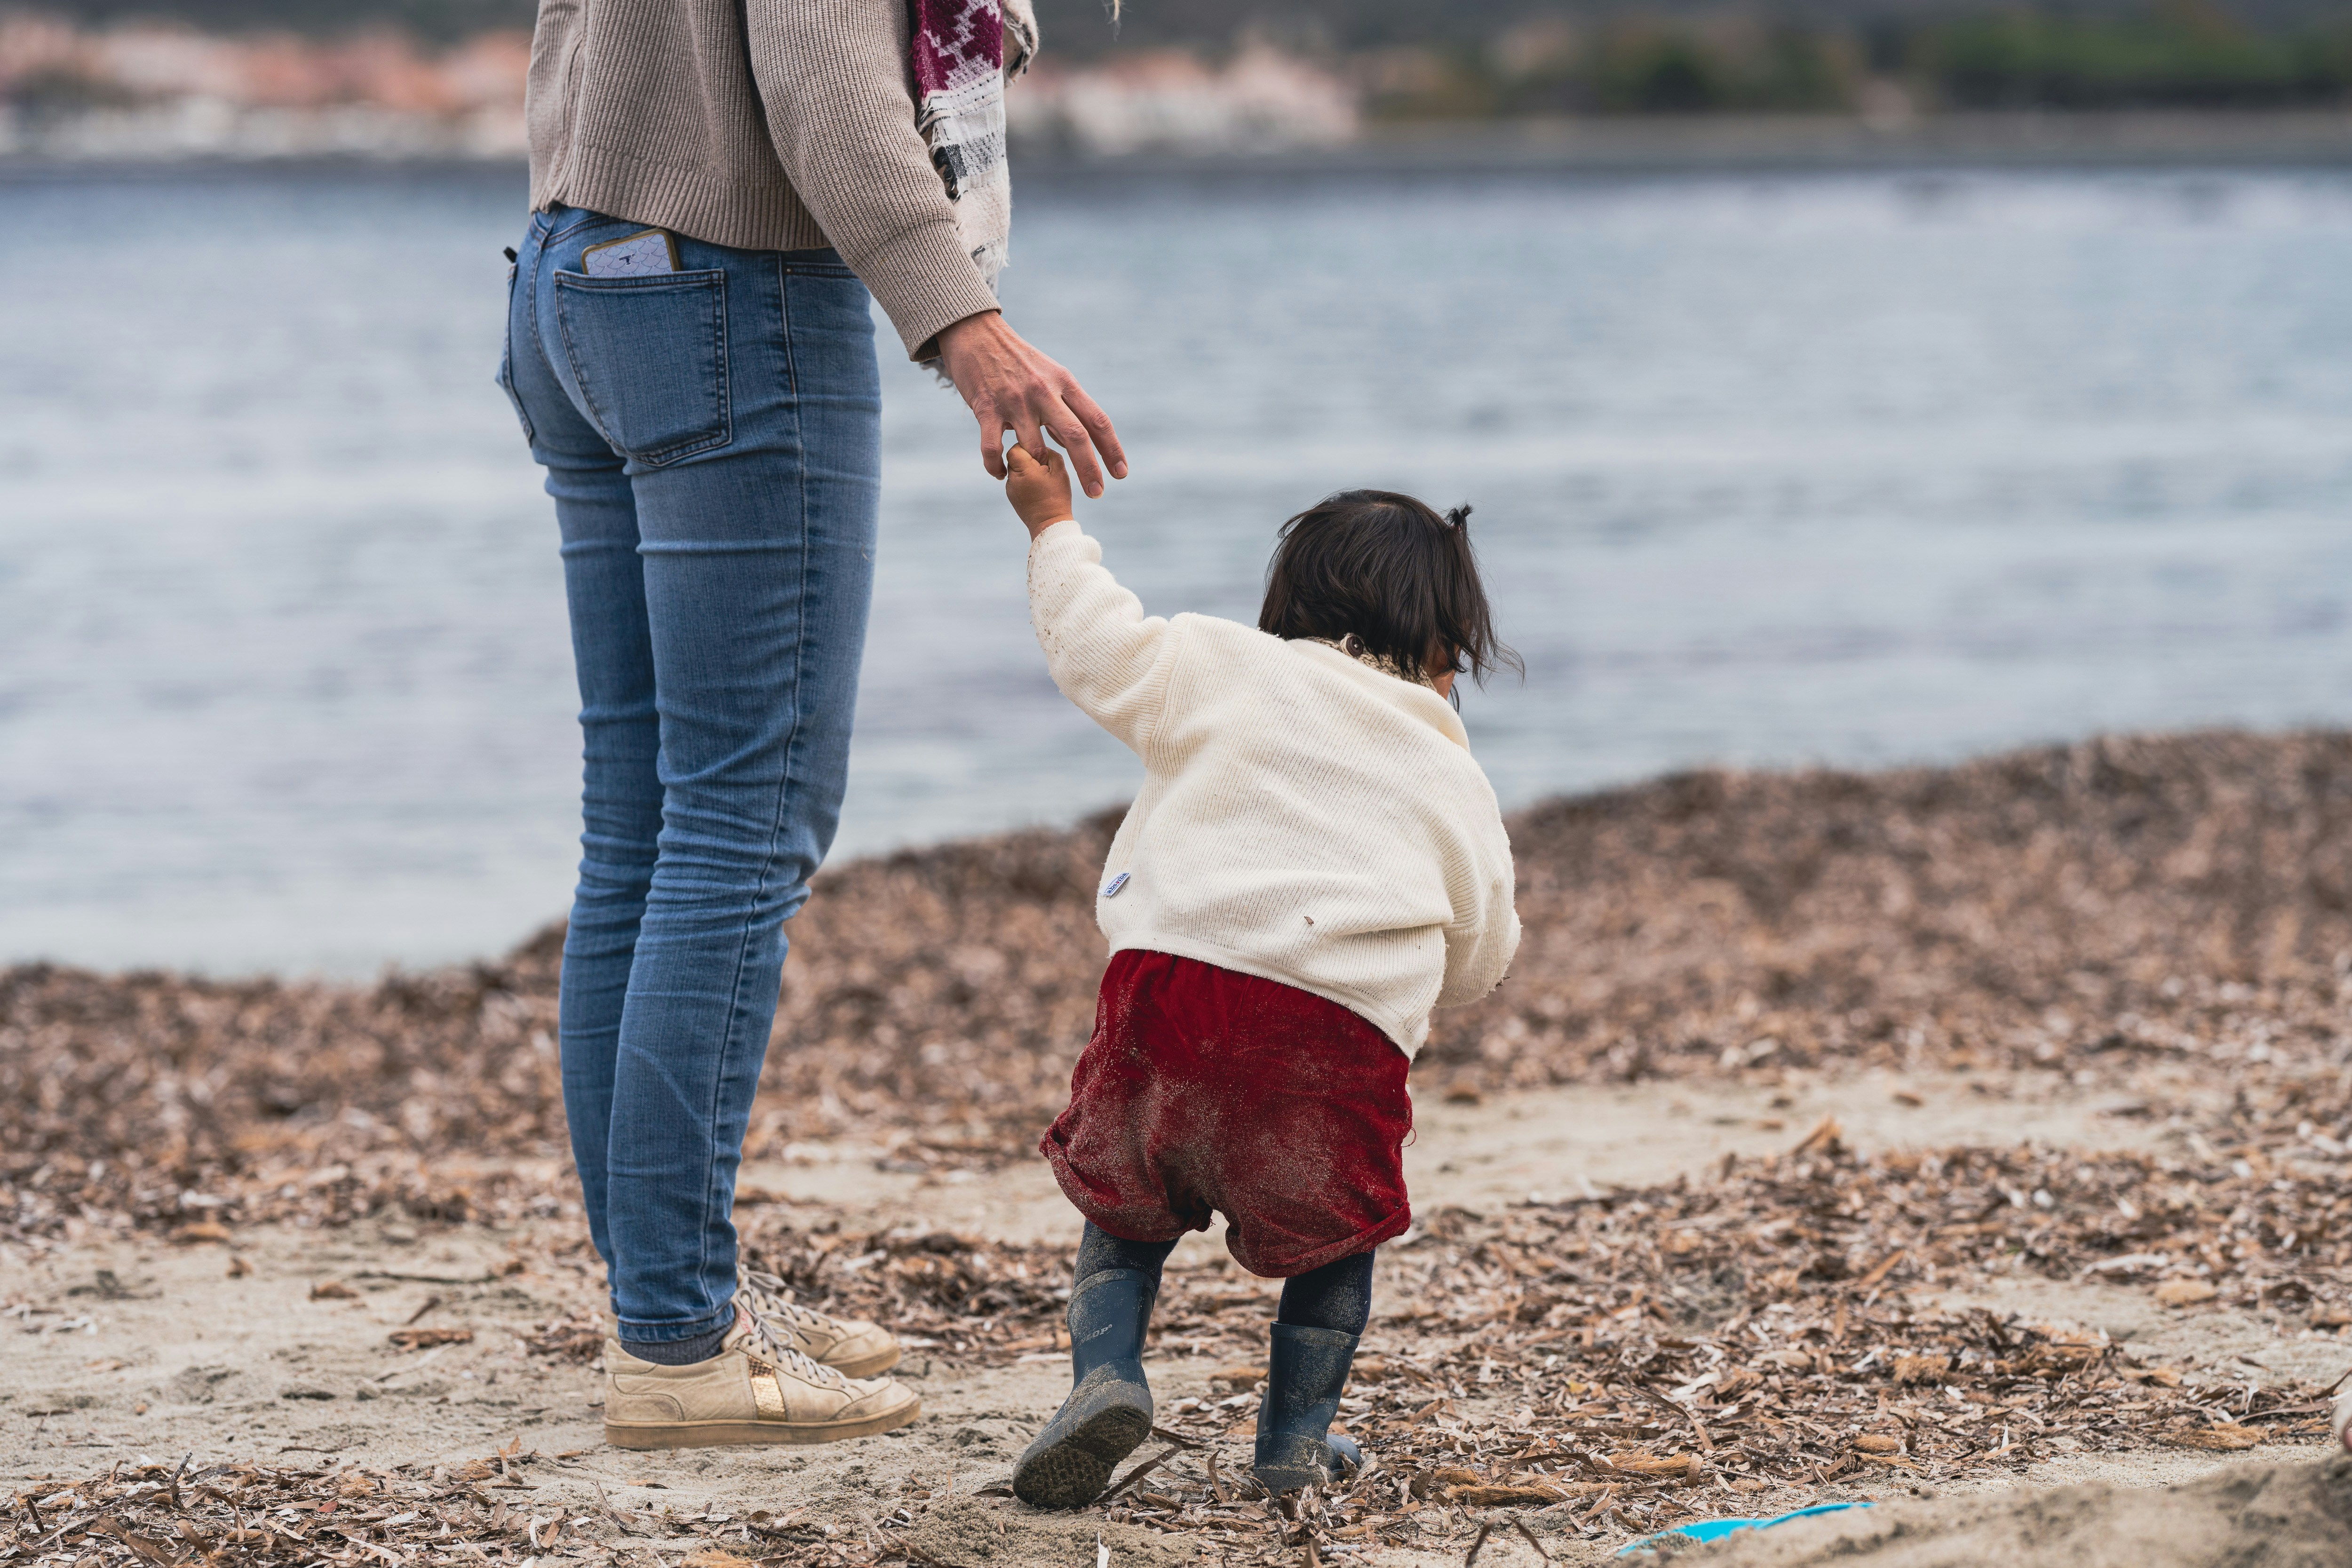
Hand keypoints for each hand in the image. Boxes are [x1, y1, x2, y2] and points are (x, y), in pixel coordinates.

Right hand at [935, 311, 1127, 496]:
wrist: (977, 334)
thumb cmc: (1019, 360)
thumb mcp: (1051, 375)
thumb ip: (1067, 406)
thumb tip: (1087, 441)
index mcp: (1065, 383)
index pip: (1097, 420)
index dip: (1112, 449)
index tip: (1121, 474)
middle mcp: (1044, 392)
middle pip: (1075, 436)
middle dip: (1089, 469)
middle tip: (1096, 493)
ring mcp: (1015, 400)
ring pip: (1034, 448)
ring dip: (1036, 470)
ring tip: (1032, 477)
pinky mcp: (986, 408)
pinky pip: (994, 449)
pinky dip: (997, 467)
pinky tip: (1000, 474)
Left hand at [1005, 445, 1073, 536]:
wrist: (1050, 525)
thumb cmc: (1057, 498)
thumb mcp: (1060, 472)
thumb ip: (1050, 453)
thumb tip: (1041, 447)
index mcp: (1023, 471)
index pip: (1016, 448)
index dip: (1028, 446)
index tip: (1041, 454)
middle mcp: (1012, 479)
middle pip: (1014, 457)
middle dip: (1028, 458)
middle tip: (1043, 466)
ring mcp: (1010, 489)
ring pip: (1015, 468)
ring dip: (1026, 469)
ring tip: (1042, 479)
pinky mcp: (1011, 496)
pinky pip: (1016, 480)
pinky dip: (1025, 480)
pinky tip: (1037, 488)